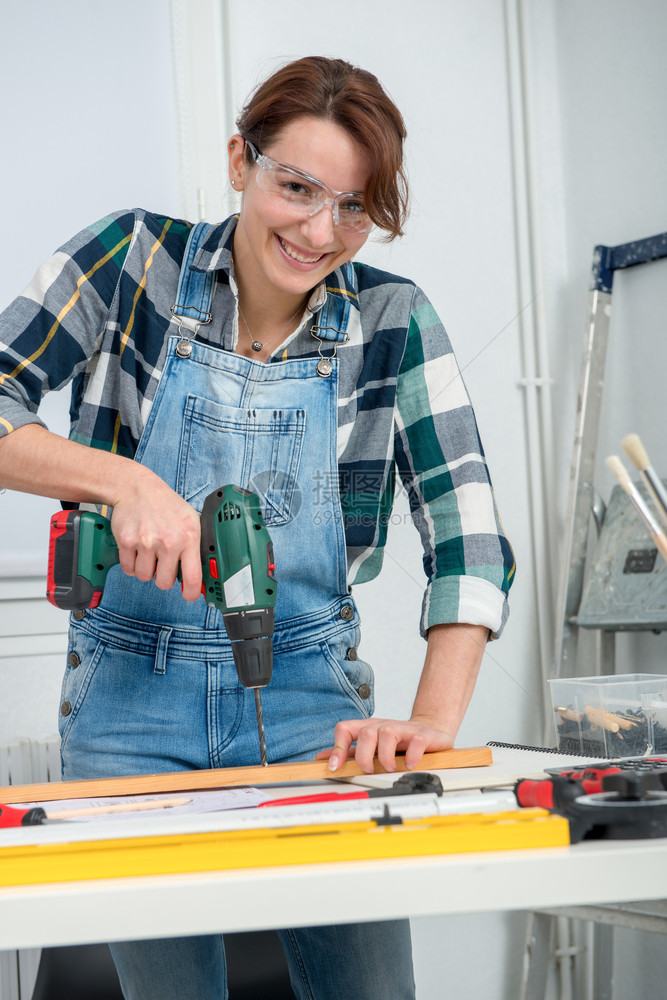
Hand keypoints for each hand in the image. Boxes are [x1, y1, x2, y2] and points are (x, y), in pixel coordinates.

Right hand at [111, 475, 201, 600]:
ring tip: (149, 550)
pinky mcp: (127, 541)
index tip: (189, 595)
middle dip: (162, 577)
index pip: (193, 577)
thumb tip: (200, 577)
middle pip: (164, 583)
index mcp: (189, 536)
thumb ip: (195, 548)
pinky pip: (128, 569)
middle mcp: (169, 540)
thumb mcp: (190, 521)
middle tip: (162, 562)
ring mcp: (146, 541)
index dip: (192, 593)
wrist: (137, 488)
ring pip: (144, 577)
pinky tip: (137, 547)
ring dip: (146, 569)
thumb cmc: (166, 506)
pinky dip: (131, 563)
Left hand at [315, 716, 454, 773]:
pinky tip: (409, 764)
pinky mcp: (422, 735)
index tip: (335, 767)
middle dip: (364, 756)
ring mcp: (403, 729)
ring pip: (387, 733)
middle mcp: (383, 726)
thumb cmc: (398, 741)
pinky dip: (411, 755)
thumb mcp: (371, 746)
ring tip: (389, 768)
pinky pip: (416, 741)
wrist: (429, 732)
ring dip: (385, 756)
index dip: (337, 747)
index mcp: (369, 728)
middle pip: (365, 733)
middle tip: (369, 770)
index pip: (345, 728)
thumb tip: (322, 758)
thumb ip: (348, 753)